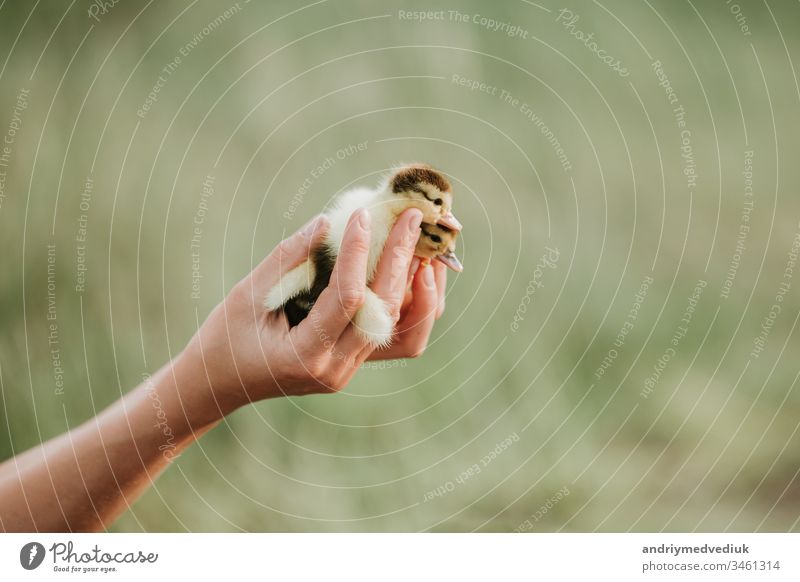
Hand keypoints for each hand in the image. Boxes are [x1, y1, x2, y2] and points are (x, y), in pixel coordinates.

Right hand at [174, 207, 442, 423]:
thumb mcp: (248, 294)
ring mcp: (349, 369)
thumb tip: (327, 221)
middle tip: (412, 218)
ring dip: (417, 283)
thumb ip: (288, 258)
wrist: (221, 384)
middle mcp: (336, 368)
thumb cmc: (226, 337)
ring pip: (401, 327)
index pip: (346, 298)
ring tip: (424, 242)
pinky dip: (410, 302)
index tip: (362, 215)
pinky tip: (415, 269)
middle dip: (400, 258)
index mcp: (305, 355)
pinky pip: (396, 334)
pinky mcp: (355, 362)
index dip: (357, 253)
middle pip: (383, 310)